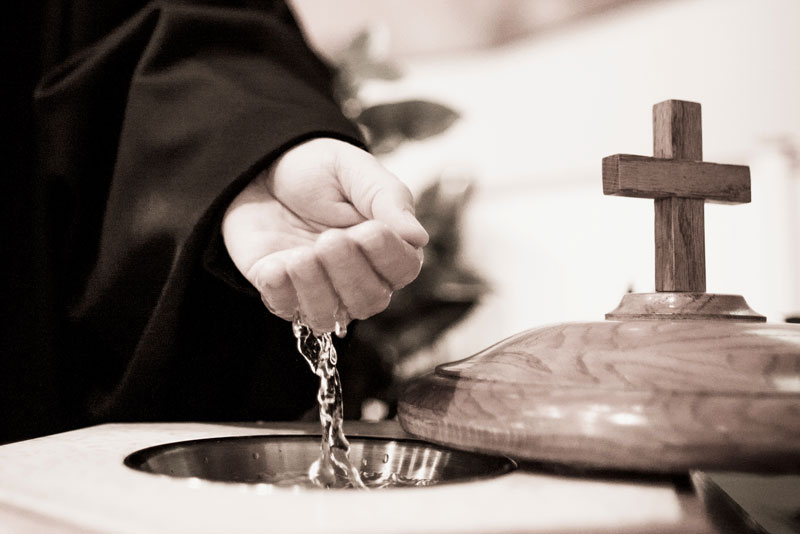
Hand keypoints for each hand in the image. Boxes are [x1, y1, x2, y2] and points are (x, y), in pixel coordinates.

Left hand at [222, 138, 428, 332]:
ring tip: (299, 255)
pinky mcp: (281, 292)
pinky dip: (281, 292)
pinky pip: (286, 310)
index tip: (370, 230)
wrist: (262, 167)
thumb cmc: (317, 170)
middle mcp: (357, 275)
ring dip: (315, 287)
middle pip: (369, 300)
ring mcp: (318, 288)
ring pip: (328, 316)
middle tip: (329, 238)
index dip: (388, 256)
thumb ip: (388, 198)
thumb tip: (418, 237)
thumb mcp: (354, 170)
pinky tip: (275, 265)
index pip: (404, 269)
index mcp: (385, 245)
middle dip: (349, 273)